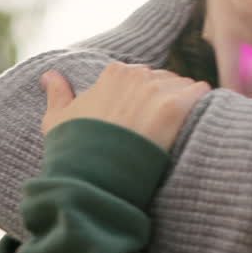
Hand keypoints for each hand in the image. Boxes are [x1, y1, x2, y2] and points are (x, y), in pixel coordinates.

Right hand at [39, 63, 210, 151]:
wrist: (92, 179)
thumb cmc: (74, 153)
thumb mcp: (57, 121)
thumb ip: (57, 94)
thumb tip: (49, 75)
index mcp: (114, 73)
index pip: (142, 77)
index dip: (145, 99)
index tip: (142, 120)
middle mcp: (137, 74)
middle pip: (166, 80)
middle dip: (165, 101)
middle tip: (159, 130)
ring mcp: (157, 89)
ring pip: (184, 86)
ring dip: (185, 104)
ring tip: (177, 131)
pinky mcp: (176, 106)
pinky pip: (202, 92)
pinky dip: (203, 105)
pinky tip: (195, 123)